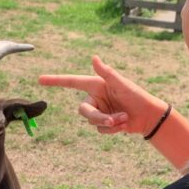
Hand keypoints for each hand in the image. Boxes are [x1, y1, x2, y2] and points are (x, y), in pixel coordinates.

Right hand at [39, 55, 168, 136]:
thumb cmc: (137, 95)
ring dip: (109, 123)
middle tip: (113, 120)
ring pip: (92, 122)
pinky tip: (124, 125)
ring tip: (125, 118)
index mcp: (96, 85)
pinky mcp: (104, 123)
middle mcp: (95, 98)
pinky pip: (100, 130)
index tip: (40, 79)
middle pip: (84, 110)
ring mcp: (99, 111)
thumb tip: (94, 58)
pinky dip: (112, 130)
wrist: (148, 116)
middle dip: (98, 117)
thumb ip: (106, 72)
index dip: (56, 81)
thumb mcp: (121, 83)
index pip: (72, 82)